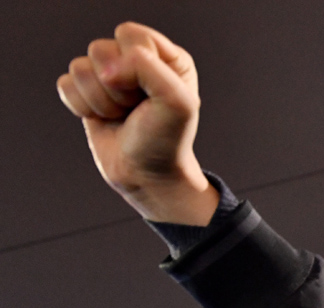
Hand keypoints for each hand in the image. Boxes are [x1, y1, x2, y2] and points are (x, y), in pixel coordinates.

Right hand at [56, 22, 217, 224]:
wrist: (146, 175)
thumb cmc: (166, 141)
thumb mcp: (177, 102)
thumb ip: (148, 68)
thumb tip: (107, 69)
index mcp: (164, 57)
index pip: (131, 35)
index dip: (133, 65)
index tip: (148, 94)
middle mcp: (137, 61)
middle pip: (101, 49)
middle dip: (115, 87)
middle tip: (134, 108)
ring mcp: (109, 76)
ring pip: (80, 67)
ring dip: (100, 100)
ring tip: (121, 116)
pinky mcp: (86, 92)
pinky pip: (65, 84)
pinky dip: (82, 107)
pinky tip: (104, 119)